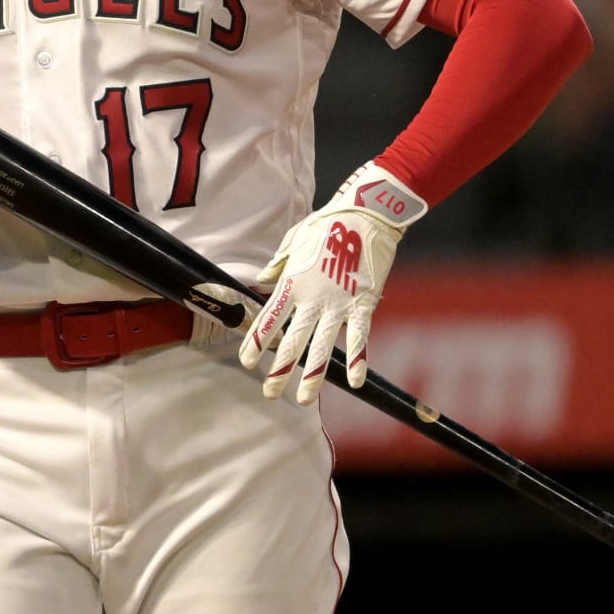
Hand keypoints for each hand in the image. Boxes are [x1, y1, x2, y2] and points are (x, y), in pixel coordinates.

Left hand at [238, 162, 425, 404]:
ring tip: (302, 399)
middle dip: (279, 369)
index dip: (256, 342)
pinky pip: (359, 338)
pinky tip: (354, 382)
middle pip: (292, 340)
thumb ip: (278, 265)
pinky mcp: (363, 303)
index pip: (268, 319)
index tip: (247, 362)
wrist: (366, 213)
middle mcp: (311, 298)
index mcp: (292, 282)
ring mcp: (338, 303)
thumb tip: (262, 280)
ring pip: (322, 347)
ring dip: (312, 375)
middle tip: (269, 393)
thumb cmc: (328, 222)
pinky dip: (358, 360)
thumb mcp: (294, 240)